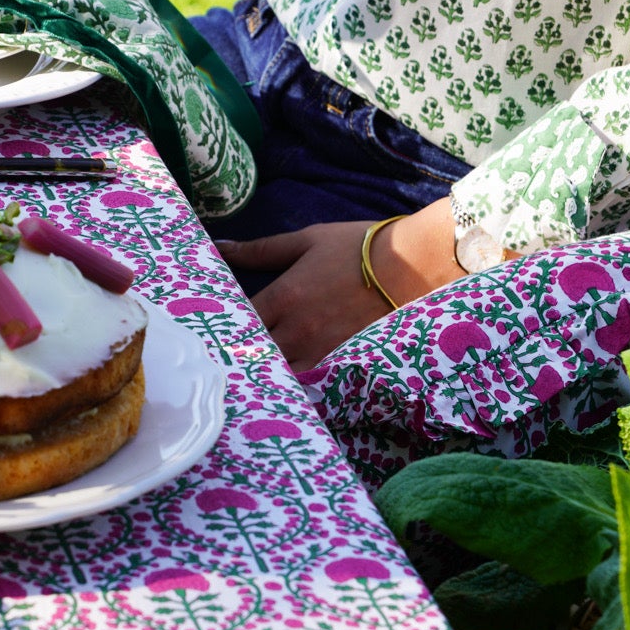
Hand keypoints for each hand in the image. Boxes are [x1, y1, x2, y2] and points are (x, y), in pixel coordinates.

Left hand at [217, 197, 463, 371]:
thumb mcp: (306, 241)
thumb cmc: (359, 248)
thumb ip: (260, 249)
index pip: (237, 324)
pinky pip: (312, 388)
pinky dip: (298, 388)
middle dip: (240, 357)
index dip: (223, 330)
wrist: (414, 264)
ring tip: (255, 377)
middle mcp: (297, 330)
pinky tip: (290, 389)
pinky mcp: (344, 366)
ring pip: (279, 376)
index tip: (216, 332)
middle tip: (226, 360)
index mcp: (283, 296)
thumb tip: (219, 246)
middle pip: (254, 356)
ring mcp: (321, 352)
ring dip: (266, 375)